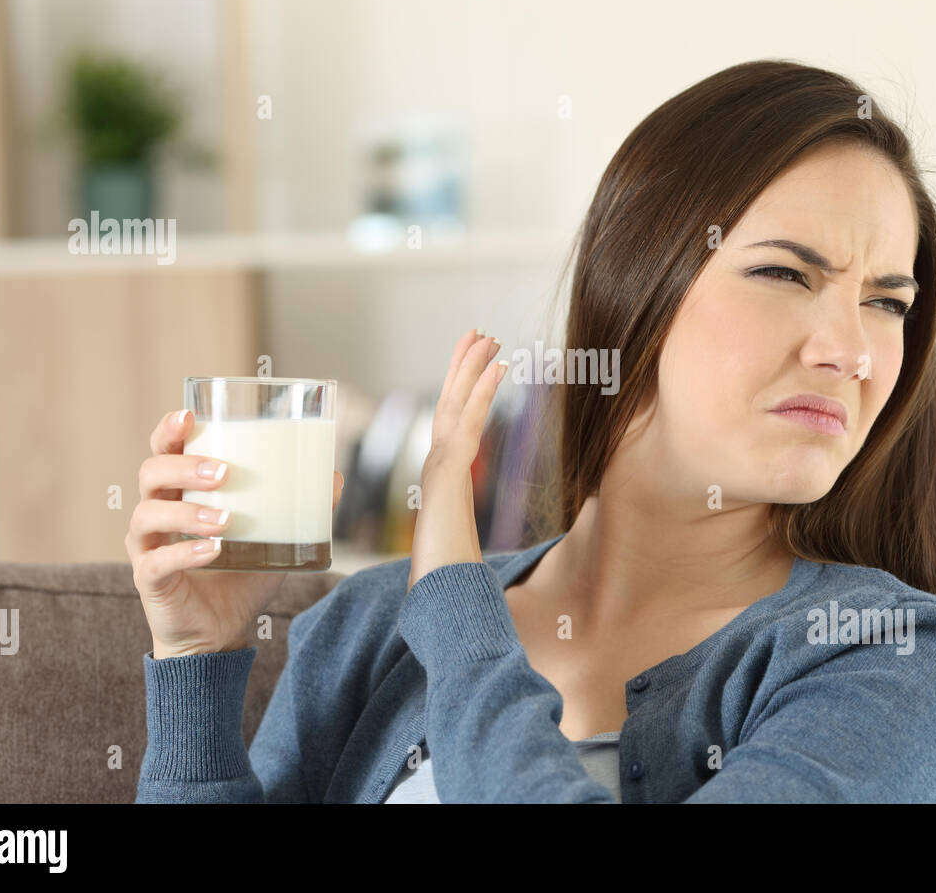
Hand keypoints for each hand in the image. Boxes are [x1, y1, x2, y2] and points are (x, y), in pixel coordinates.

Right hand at [125, 408, 346, 658]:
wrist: (221, 631)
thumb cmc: (241, 574)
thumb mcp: (275, 536)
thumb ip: (301, 507)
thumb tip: (335, 476)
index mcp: (181, 491)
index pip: (164, 449)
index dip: (169, 430)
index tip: (189, 416)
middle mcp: (157, 511)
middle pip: (151, 473)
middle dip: (185, 466)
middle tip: (225, 473)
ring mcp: (148, 546)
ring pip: (148, 514)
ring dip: (188, 511)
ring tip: (226, 520)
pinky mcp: (148, 579)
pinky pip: (157, 562)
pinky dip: (184, 553)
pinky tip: (212, 551)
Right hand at [406, 328, 508, 592]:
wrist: (436, 601)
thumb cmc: (448, 585)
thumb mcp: (463, 556)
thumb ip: (464, 547)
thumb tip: (472, 561)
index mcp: (442, 485)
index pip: (452, 427)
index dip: (462, 394)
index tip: (478, 368)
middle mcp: (436, 471)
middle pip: (449, 406)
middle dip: (462, 368)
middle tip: (478, 335)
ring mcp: (438, 470)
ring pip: (454, 405)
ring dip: (470, 368)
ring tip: (487, 337)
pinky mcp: (447, 473)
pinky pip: (467, 421)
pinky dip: (481, 391)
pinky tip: (498, 367)